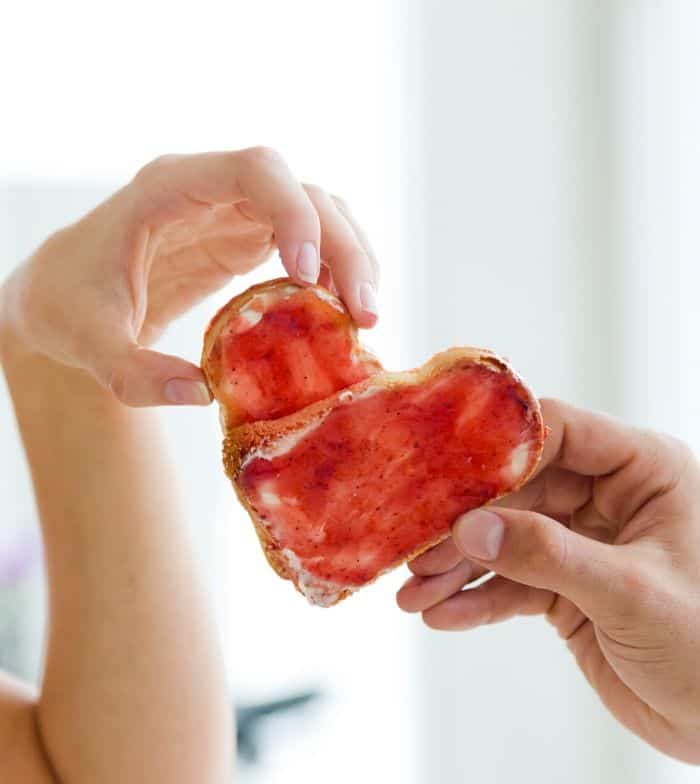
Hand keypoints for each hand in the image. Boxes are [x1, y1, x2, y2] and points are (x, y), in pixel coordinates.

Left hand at [0, 148, 378, 405]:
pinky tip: (337, 314)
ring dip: (351, 259)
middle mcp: (212, 190)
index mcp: (169, 188)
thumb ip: (132, 372)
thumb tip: (200, 394)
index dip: (293, 211)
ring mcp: (234, 213)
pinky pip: (307, 242)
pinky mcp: (245, 242)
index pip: (254, 169)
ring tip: (363, 318)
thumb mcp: (86, 341)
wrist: (62, 295)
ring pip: (318, 212)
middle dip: (343, 246)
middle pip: (303, 191)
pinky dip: (332, 273)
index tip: (305, 271)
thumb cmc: (67, 303)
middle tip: (363, 314)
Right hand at [398, 399, 699, 763]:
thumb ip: (550, 556)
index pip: (559, 433)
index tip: (443, 472)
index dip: (500, 449)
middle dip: (465, 525)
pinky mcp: (568, 589)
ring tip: (414, 595)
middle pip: (518, 490)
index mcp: (644, 471)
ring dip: (460, 568)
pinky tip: (444, 615)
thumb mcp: (630, 593)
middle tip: (416, 549)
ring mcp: (585, 544)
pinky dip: (478, 600)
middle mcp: (610, 498)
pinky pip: (513, 585)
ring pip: (508, 541)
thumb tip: (471, 528)